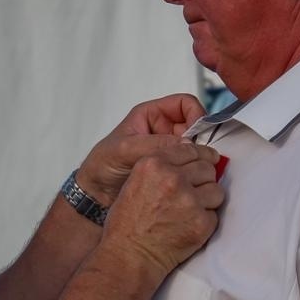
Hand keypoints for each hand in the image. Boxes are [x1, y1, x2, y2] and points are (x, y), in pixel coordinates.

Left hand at [75, 93, 206, 201]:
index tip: (197, 133)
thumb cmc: (102, 166)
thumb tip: (186, 143)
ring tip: (196, 169)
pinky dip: (196, 171)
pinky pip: (193, 166)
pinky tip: (191, 180)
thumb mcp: (124, 150)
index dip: (196, 114)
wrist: (97, 194)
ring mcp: (171, 151)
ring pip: (198, 148)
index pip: (185, 104)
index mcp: (151, 115)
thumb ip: (154, 144)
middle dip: (202, 139)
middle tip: (202, 155)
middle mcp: (164, 130)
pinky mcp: (174, 170)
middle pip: (196, 126)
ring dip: (200, 157)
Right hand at [101, 144, 224, 278]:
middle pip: (206, 168)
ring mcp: (189, 200)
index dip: (199, 156)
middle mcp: (173, 178)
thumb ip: (160, 167)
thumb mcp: (134, 182)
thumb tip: (188, 162)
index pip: (190, 149)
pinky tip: (188, 225)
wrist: (129, 256)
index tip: (206, 159)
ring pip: (216, 190)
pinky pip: (215, 213)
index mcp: (154, 164)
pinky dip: (205, 219)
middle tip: (192, 192)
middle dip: (203, 179)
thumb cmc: (127, 224)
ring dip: (208, 199)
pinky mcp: (201, 221)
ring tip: (190, 210)